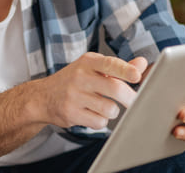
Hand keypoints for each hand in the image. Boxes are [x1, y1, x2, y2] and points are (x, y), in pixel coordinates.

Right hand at [33, 52, 147, 129]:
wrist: (42, 97)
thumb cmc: (73, 81)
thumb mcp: (92, 68)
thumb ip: (118, 67)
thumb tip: (142, 63)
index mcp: (88, 62)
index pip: (110, 64)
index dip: (125, 70)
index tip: (137, 76)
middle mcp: (80, 76)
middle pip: (114, 88)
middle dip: (130, 98)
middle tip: (134, 102)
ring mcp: (74, 95)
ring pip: (109, 109)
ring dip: (112, 111)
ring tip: (102, 107)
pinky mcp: (71, 113)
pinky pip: (99, 122)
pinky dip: (100, 121)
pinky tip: (90, 114)